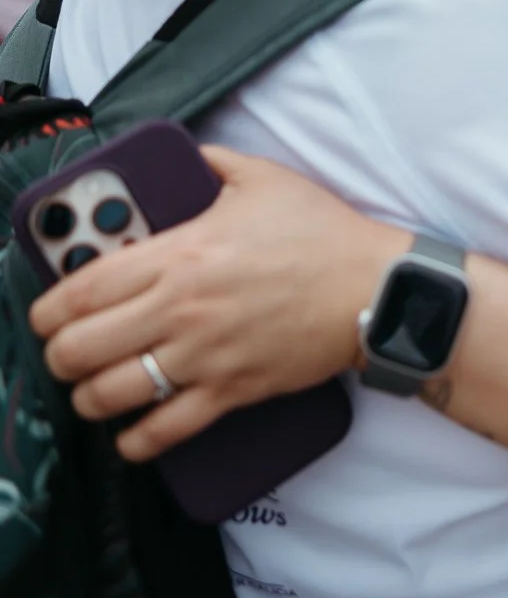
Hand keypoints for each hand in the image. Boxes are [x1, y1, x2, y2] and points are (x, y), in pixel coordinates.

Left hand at [30, 147, 405, 459]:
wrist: (374, 289)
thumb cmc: (320, 233)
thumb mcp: (261, 178)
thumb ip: (210, 163)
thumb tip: (183, 156)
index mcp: (180, 254)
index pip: (84, 290)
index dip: (48, 308)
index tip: (44, 314)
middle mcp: (181, 309)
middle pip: (82, 348)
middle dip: (59, 356)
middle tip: (65, 351)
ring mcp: (204, 356)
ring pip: (112, 394)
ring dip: (88, 398)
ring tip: (90, 390)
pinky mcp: (231, 391)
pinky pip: (165, 430)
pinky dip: (136, 440)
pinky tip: (129, 434)